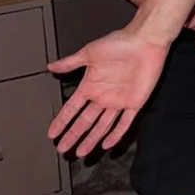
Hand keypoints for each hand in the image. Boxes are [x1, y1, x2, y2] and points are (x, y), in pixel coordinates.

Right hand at [48, 28, 168, 155]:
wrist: (144, 42)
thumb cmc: (118, 43)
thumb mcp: (89, 52)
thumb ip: (70, 63)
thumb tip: (51, 66)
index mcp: (90, 85)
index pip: (72, 108)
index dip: (62, 121)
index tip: (52, 133)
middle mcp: (103, 96)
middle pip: (85, 122)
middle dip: (73, 136)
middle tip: (63, 148)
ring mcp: (118, 101)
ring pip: (102, 126)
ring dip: (91, 139)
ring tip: (80, 152)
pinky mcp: (134, 103)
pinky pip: (124, 123)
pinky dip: (115, 134)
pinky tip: (106, 144)